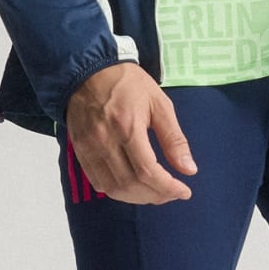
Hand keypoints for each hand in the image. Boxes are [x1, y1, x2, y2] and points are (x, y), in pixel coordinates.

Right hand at [65, 63, 196, 203]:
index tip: (184, 191)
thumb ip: (174, 139)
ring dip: (137, 198)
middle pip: (130, 184)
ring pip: (113, 188)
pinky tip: (133, 187)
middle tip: (172, 193)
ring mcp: (89, 148)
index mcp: (127, 127)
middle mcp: (104, 141)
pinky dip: (117, 191)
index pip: (147, 171)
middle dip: (156, 195)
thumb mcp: (160, 104)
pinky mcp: (79, 151)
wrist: (88, 71)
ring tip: (155, 193)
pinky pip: (97, 181)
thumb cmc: (128, 84)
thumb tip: (189, 170)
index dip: (168, 188)